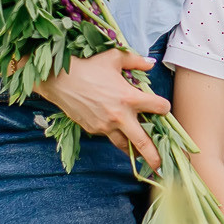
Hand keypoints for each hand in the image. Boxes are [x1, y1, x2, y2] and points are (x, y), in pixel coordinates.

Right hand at [32, 49, 166, 170]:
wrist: (60, 81)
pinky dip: (116, 136)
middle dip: (154, 156)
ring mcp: (105, 126)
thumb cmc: (88, 66)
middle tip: (162, 166)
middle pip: (143, 142)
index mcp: (129, 98)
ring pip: (124, 145)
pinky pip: (109, 136)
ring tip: (144, 156)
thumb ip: (136, 60)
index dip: (164, 107)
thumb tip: (151, 63)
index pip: (158, 107)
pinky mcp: (93, 130)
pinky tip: (119, 132)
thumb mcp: (114, 57)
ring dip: (135, 151)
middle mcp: (120, 116)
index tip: (164, 108)